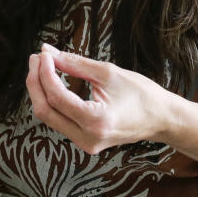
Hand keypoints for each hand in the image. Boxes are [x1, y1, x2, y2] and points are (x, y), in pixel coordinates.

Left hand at [25, 43, 173, 153]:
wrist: (161, 118)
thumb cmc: (141, 94)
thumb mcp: (108, 72)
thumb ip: (74, 63)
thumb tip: (48, 52)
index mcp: (96, 121)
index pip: (57, 97)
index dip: (44, 72)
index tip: (43, 53)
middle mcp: (86, 138)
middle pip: (45, 111)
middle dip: (36, 82)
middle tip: (37, 57)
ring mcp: (84, 143)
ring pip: (49, 117)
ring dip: (41, 90)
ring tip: (42, 65)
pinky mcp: (84, 141)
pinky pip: (59, 120)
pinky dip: (52, 99)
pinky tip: (52, 81)